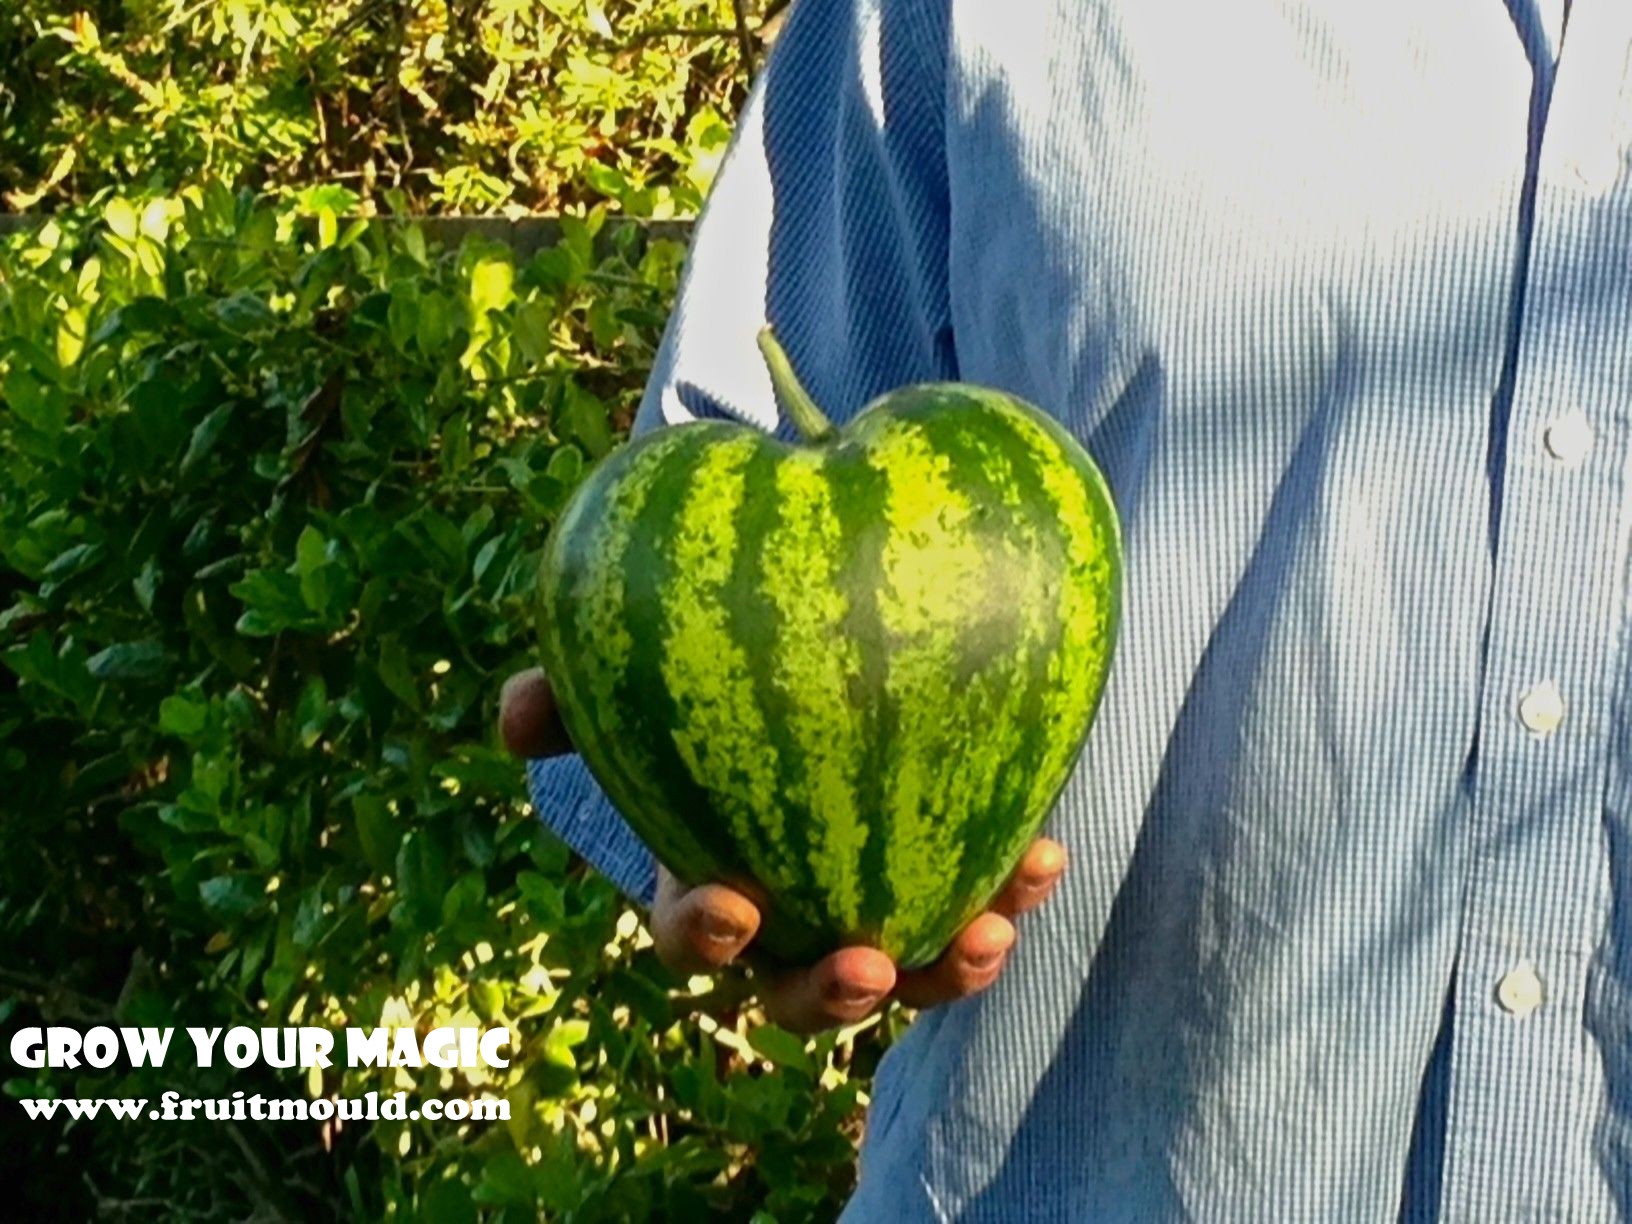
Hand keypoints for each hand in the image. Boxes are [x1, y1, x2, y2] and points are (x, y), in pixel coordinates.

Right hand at [499, 666, 1067, 1032]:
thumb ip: (584, 688)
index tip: (728, 905)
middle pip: (803, 995)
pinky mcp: (949, 873)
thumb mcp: (650, 666)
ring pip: (908, 975)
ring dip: (946, 971)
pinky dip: (1011, 895)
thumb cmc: (719, 665)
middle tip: (868, 964)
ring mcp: (878, 901)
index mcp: (711, 878)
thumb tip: (514, 718)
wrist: (829, 631)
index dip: (702, 934)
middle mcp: (796, 913)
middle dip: (832, 996)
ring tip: (989, 933)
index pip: (691, 933)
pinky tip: (1045, 857)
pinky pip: (980, 908)